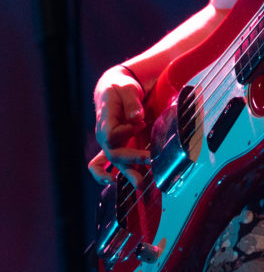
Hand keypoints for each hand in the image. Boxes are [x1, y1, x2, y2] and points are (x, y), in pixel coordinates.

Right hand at [88, 66, 150, 188]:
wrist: (112, 89)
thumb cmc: (120, 87)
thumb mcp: (127, 88)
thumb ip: (132, 103)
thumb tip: (136, 118)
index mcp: (105, 120)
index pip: (112, 134)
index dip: (126, 132)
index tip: (140, 123)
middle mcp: (104, 135)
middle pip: (114, 152)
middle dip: (132, 158)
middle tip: (151, 160)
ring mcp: (107, 143)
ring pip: (111, 163)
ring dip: (126, 173)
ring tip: (140, 184)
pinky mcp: (114, 146)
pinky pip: (104, 165)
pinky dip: (106, 175)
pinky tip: (116, 183)